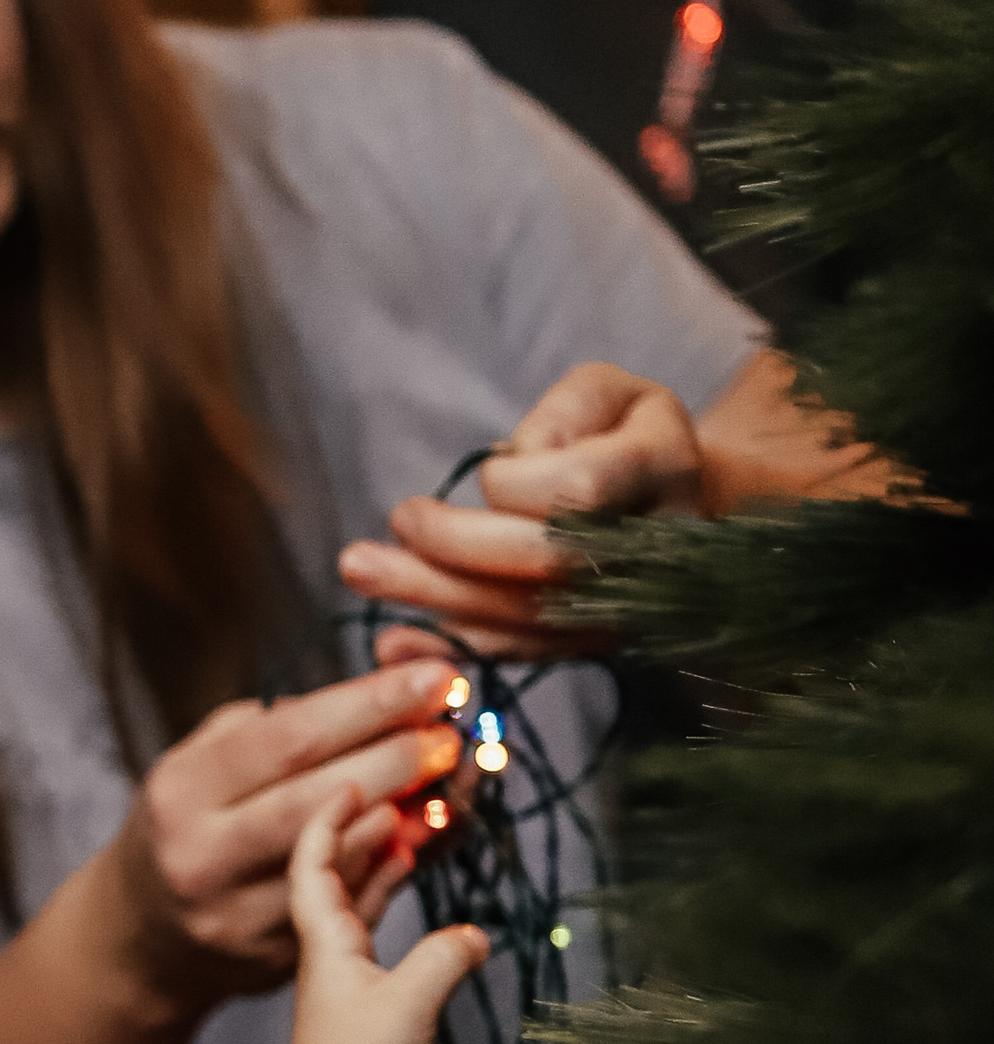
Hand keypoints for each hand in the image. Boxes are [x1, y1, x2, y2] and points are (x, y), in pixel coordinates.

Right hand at [116, 654, 471, 1003]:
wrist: (143, 933)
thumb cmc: (188, 821)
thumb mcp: (200, 759)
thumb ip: (275, 724)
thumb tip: (380, 693)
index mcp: (183, 791)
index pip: (291, 737)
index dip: (371, 704)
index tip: (435, 678)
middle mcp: (204, 856)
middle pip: (321, 800)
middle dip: (400, 759)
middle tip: (452, 733)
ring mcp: (240, 915)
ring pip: (344, 861)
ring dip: (408, 814)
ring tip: (452, 777)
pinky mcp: (276, 958)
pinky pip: (353, 907)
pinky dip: (396, 865)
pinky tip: (423, 831)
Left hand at [275, 792, 488, 1043]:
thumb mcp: (407, 1006)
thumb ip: (444, 960)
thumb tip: (476, 934)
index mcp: (325, 945)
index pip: (312, 864)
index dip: (326, 818)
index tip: (350, 780)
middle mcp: (333, 955)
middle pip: (339, 875)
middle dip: (362, 829)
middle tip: (395, 791)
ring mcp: (352, 980)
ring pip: (364, 904)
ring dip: (382, 864)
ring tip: (411, 826)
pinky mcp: (375, 1006)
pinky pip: (387, 936)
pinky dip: (404, 908)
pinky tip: (429, 899)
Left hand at [338, 364, 707, 659]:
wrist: (682, 504)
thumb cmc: (628, 433)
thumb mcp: (607, 390)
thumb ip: (563, 412)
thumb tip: (513, 462)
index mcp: (663, 472)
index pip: (575, 491)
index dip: (513, 483)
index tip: (488, 471)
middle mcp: (653, 550)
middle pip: (544, 563)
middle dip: (453, 547)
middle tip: (395, 519)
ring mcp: (628, 606)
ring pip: (526, 617)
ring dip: (435, 599)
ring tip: (361, 572)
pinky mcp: (594, 644)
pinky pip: (521, 653)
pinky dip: (453, 648)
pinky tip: (394, 643)